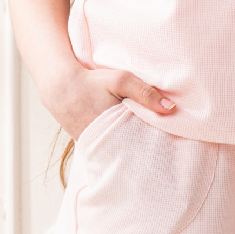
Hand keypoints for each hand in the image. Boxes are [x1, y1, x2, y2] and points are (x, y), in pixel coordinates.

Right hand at [44, 65, 175, 140]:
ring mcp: (96, 147)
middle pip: (134, 154)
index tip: (174, 145)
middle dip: (149, 152)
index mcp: (115, 131)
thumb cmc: (92, 82)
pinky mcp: (90, 146)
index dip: (158, 145)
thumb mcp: (120, 80)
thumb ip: (145, 92)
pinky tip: (132, 143)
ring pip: (123, 153)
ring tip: (152, 149)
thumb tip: (171, 108)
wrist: (60, 87)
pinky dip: (122, 146)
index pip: (143, 146)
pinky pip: (111, 150)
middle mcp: (105, 144)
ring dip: (135, 149)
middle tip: (168, 152)